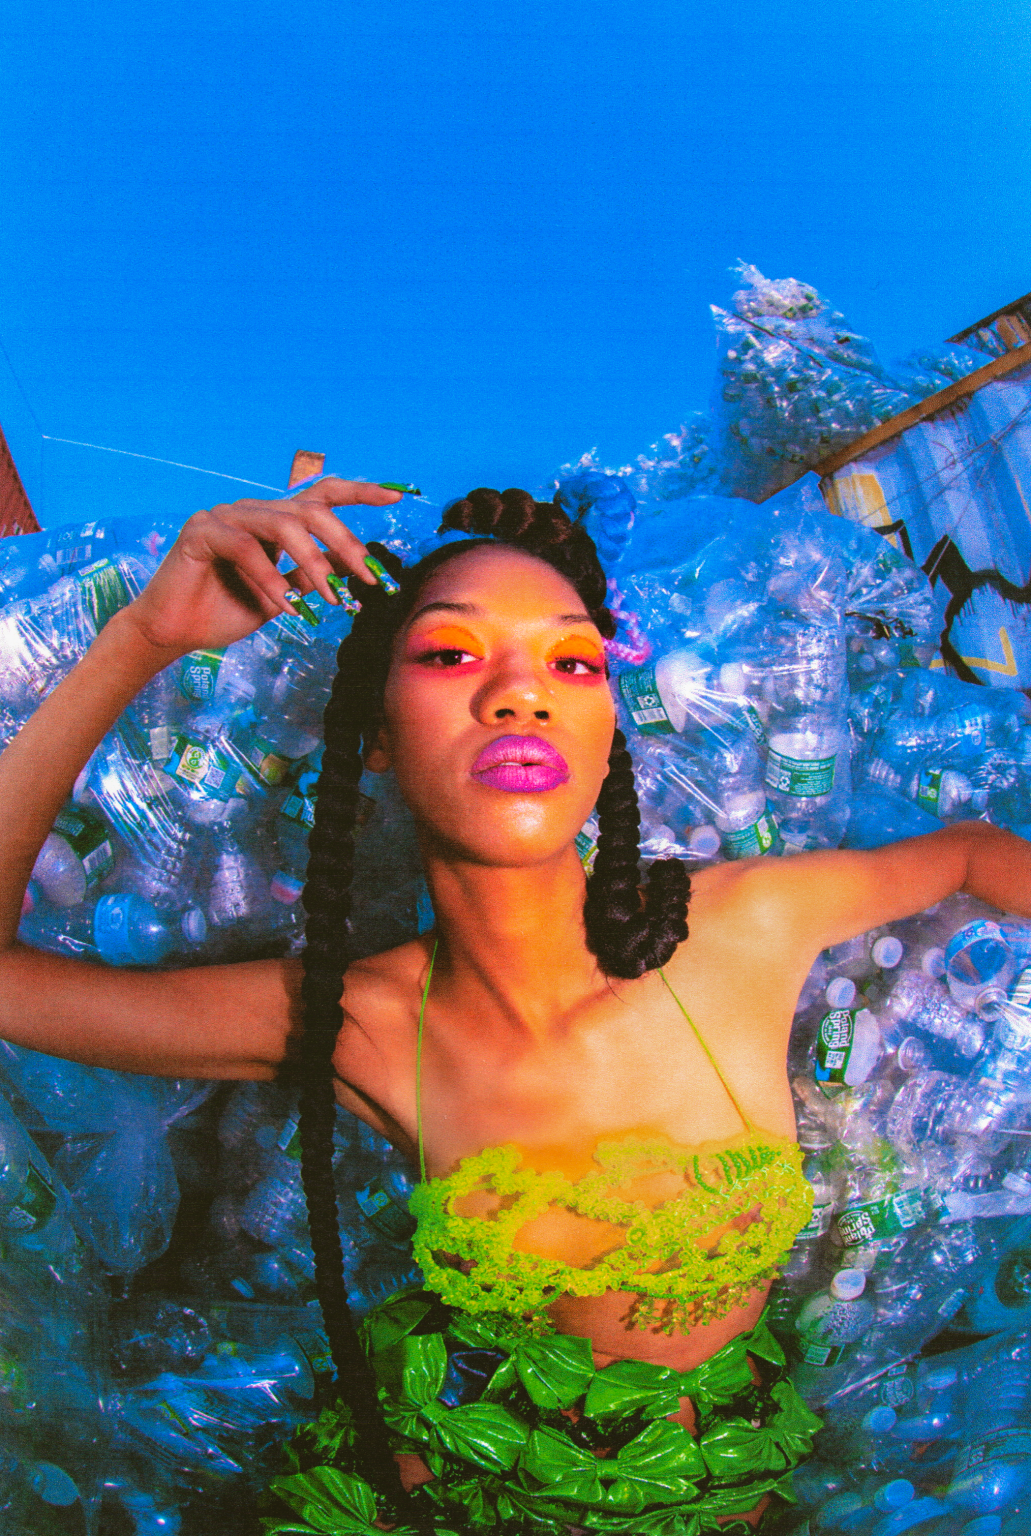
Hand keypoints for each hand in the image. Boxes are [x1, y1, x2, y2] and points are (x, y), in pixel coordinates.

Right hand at [121, 479, 402, 654]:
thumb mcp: (285, 596)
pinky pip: (246, 548)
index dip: (359, 492)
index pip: (322, 495)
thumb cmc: (227, 611)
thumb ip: (312, 577)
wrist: (176, 632)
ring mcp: (225, 515)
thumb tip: (352, 569)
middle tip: (368, 578)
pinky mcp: (201, 530)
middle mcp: (252, 510)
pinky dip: (271, 579)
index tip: (397, 496)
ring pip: (283, 524)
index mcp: (274, 521)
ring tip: (332, 599)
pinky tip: (286, 607)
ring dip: (314, 565)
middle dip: (345, 543)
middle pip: (311, 510)